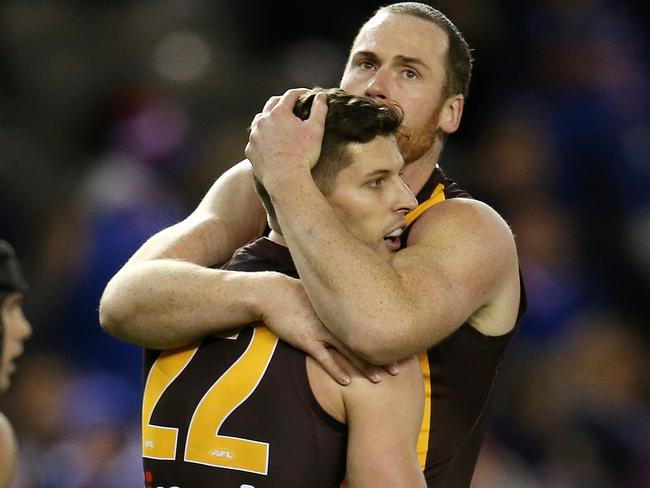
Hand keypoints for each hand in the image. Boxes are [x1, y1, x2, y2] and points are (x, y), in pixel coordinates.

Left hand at [245, 89, 327, 191]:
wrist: (285, 179)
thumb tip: (321, 96)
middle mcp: (263, 121)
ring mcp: (254, 136)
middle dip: (283, 102)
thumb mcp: (316, 130)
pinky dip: (263, 137)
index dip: (300, 93)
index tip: (308, 95)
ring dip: (269, 118)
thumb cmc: (303, 154)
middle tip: (293, 106)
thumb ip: (319, 110)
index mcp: (279, 113)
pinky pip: (256, 139)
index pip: (290, 95)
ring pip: (260, 120)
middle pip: (272, 104)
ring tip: (278, 123)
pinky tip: (269, 142)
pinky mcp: (250, 150)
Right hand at [262, 273, 393, 383]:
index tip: (399, 348)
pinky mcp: (306, 339)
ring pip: (348, 352)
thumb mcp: (321, 294)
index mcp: (341, 309)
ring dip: (364, 367)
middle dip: (381, 356)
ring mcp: (320, 330)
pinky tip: (347, 382)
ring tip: (380, 380)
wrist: (272, 294)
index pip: (368, 325)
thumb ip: (337, 301)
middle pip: (363, 340)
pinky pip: (324, 358)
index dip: (383, 338)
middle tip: (398, 370)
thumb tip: (350, 305)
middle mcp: (335, 321)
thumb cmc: (296, 294)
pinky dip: (336, 370)